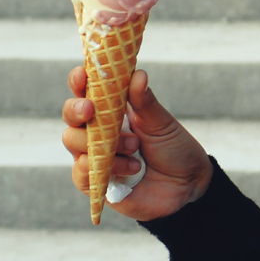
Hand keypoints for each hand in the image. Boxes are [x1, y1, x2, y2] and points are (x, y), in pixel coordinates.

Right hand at [60, 67, 211, 221]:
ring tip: (135, 148)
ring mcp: (93, 156)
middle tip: (91, 109)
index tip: (82, 75)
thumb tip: (137, 74)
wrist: (189, 186)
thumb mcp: (161, 123)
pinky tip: (130, 168)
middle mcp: (97, 131)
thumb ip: (145, 101)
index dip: (78, 81)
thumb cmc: (174, 149)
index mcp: (111, 111)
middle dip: (76, 109)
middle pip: (70, 115)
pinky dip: (102, 167)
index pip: (86, 91)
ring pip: (72, 141)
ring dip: (102, 142)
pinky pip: (80, 173)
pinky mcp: (94, 182)